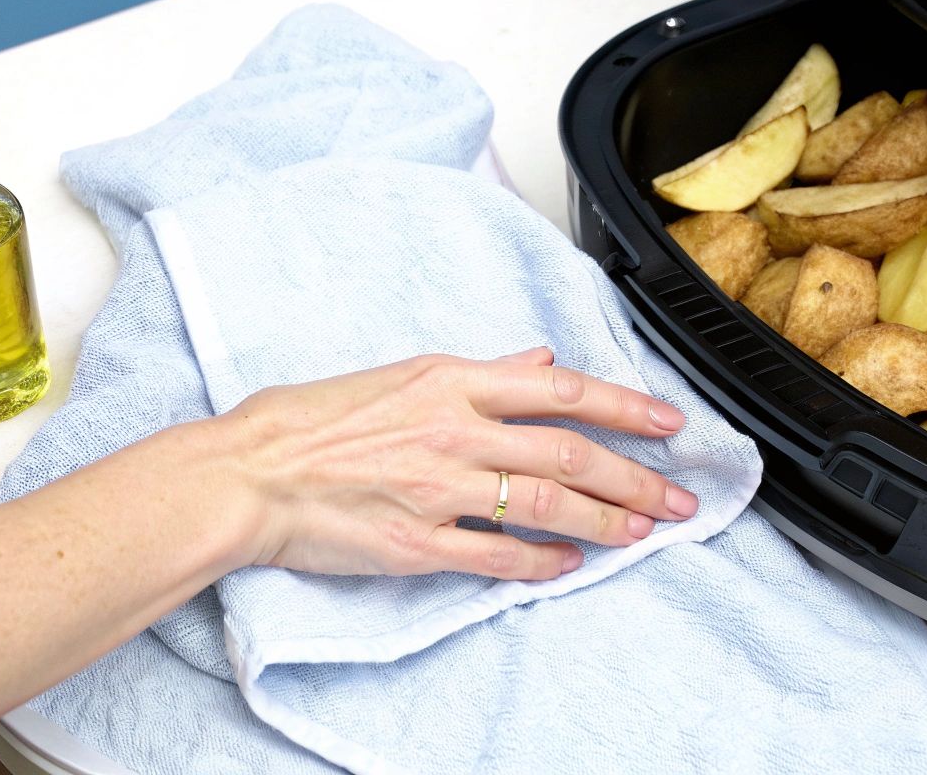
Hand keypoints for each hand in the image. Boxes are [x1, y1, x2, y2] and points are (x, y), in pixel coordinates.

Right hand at [202, 348, 699, 580]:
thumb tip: (538, 359)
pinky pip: (497, 555)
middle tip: (678, 498)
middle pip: (570, 451)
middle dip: (635, 478)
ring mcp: (438, 488)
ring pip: (547, 503)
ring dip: (605, 521)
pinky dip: (542, 562)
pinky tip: (570, 566)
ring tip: (643, 532)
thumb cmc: (311, 421)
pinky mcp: (418, 541)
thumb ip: (480, 372)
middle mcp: (453, 430)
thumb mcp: (401, 374)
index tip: (669, 422)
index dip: (625, 406)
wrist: (248, 472)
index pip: (561, 390)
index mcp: (450, 380)